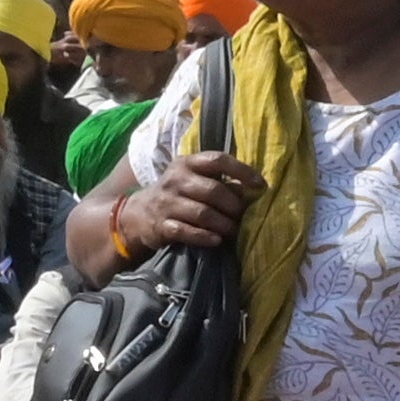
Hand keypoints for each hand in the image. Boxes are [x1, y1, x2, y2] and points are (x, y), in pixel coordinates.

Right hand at [132, 160, 256, 257]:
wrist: (139, 214)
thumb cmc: (177, 194)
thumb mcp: (193, 180)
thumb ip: (218, 181)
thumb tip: (251, 190)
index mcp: (187, 163)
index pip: (217, 160)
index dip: (241, 171)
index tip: (261, 185)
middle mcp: (176, 180)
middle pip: (213, 190)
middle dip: (233, 205)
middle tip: (243, 216)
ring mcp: (167, 203)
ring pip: (202, 213)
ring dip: (224, 224)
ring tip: (234, 231)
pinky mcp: (162, 225)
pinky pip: (186, 232)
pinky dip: (205, 237)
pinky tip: (217, 240)